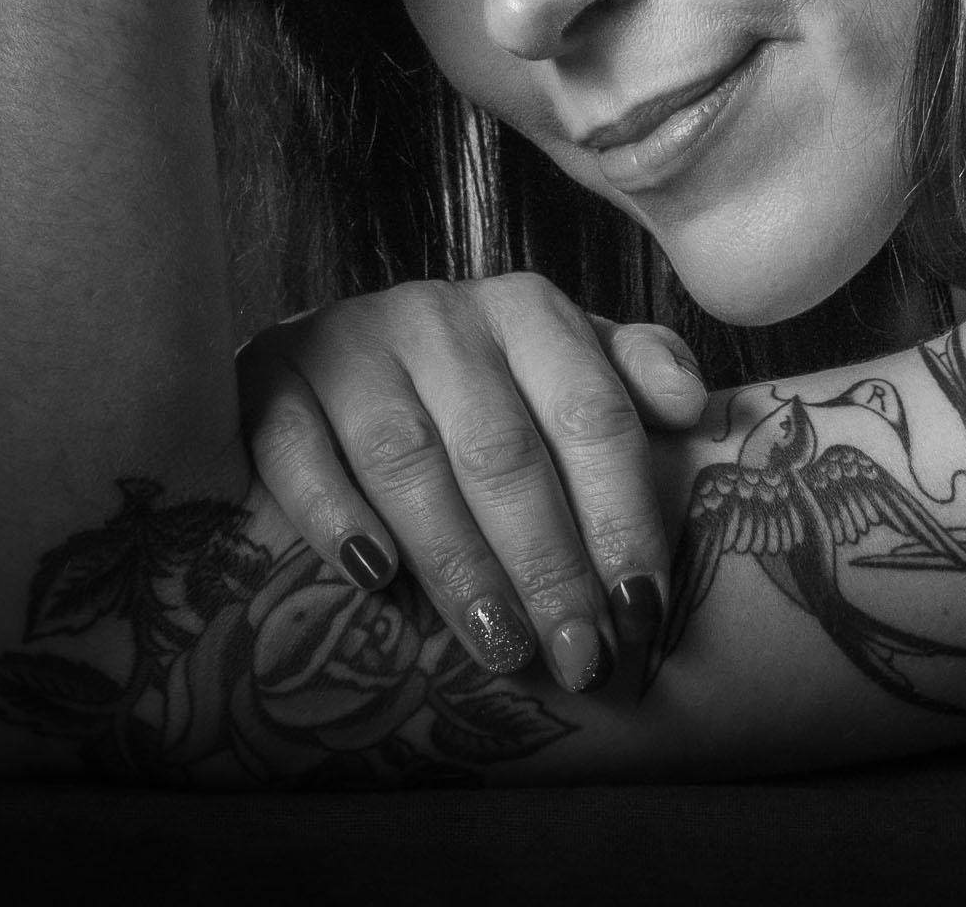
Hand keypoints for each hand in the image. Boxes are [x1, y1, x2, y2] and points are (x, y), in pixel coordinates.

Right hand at [239, 274, 709, 692]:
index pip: (591, 413)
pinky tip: (371, 577)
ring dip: (457, 561)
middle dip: (549, 563)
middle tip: (577, 655)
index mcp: (525, 310)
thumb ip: (635, 371)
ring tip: (500, 646)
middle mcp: (439, 317)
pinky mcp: (269, 380)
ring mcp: (349, 345)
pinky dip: (332, 513)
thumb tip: (696, 406)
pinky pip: (295, 448)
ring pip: (407, 459)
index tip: (644, 610)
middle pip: (504, 450)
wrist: (329, 345)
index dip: (622, 514)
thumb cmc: (475, 375)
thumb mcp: (563, 357)